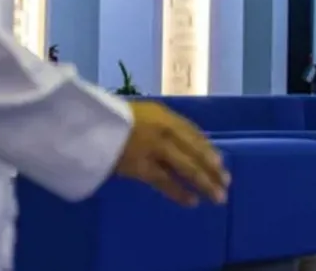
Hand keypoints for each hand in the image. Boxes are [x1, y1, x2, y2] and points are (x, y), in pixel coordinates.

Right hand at [114, 101, 229, 206]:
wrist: (88, 123)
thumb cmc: (113, 117)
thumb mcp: (143, 113)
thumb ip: (161, 125)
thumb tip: (181, 142)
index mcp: (165, 115)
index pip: (194, 134)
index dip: (208, 149)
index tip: (219, 162)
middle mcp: (165, 130)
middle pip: (196, 151)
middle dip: (213, 167)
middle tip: (226, 181)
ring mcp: (154, 149)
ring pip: (186, 167)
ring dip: (204, 182)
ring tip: (217, 196)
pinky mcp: (141, 167)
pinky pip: (165, 182)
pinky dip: (179, 192)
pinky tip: (192, 201)